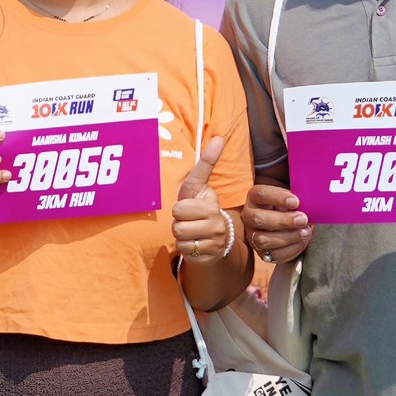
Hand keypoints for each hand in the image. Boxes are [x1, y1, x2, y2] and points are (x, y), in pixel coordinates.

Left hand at [172, 138, 238, 262]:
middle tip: (189, 221)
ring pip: (180, 240)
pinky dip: (186, 248)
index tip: (189, 207)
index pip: (179, 209)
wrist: (217, 235)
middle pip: (177, 227)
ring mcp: (214, 244)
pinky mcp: (209, 257)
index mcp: (213, 207)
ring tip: (191, 231)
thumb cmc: (201, 206)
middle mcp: (217, 227)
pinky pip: (185, 252)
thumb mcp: (199, 185)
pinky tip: (195, 243)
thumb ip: (206, 162)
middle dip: (178, 223)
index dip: (179, 209)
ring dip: (181, 236)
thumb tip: (218, 138)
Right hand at [244, 179, 312, 264]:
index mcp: (255, 197)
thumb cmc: (288, 205)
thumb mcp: (289, 196)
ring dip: (288, 237)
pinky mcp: (262, 252)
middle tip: (303, 219)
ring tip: (306, 231)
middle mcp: (249, 216)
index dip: (278, 198)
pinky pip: (274, 255)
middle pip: (258, 219)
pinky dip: (291, 249)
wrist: (286, 220)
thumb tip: (309, 201)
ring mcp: (253, 235)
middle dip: (283, 221)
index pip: (261, 194)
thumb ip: (295, 197)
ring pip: (263, 240)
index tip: (296, 202)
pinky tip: (303, 241)